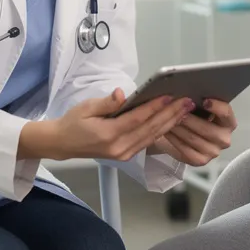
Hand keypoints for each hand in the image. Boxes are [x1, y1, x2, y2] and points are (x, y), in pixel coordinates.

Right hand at [37, 90, 193, 161]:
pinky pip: (147, 142)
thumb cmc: (73, 122)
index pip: (138, 119)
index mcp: (109, 134)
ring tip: (184, 110)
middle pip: (150, 129)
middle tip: (186, 102)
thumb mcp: (86, 108)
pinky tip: (171, 121)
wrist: (62, 144)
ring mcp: (124, 154)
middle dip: (170, 115)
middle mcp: (120, 147)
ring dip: (170, 123)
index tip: (170, 96)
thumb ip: (107, 103)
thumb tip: (122, 94)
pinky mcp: (126, 155)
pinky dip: (161, 131)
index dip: (155, 107)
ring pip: (152, 137)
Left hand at [153, 99, 237, 166]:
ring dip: (179, 127)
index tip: (204, 100)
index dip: (216, 107)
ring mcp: (213, 152)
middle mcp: (224, 139)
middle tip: (176, 109)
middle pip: (207, 129)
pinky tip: (167, 130)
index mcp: (229, 123)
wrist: (185, 136)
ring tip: (167, 118)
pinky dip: (174, 139)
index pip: (226, 114)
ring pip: (193, 138)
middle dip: (190, 118)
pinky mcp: (200, 160)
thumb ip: (200, 102)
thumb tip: (190, 92)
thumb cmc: (195, 118)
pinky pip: (185, 149)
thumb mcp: (201, 108)